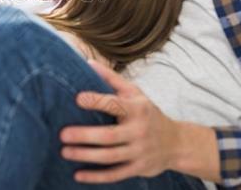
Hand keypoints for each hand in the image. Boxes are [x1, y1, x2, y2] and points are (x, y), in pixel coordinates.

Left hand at [60, 60, 179, 183]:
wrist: (177, 143)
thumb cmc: (147, 112)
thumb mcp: (135, 93)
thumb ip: (111, 79)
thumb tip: (87, 62)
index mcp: (137, 109)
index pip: (115, 105)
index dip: (97, 101)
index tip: (77, 98)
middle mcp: (139, 131)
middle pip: (109, 136)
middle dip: (85, 135)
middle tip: (63, 134)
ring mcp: (139, 152)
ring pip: (110, 157)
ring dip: (86, 156)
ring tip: (65, 152)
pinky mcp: (138, 168)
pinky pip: (116, 174)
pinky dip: (96, 176)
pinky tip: (78, 175)